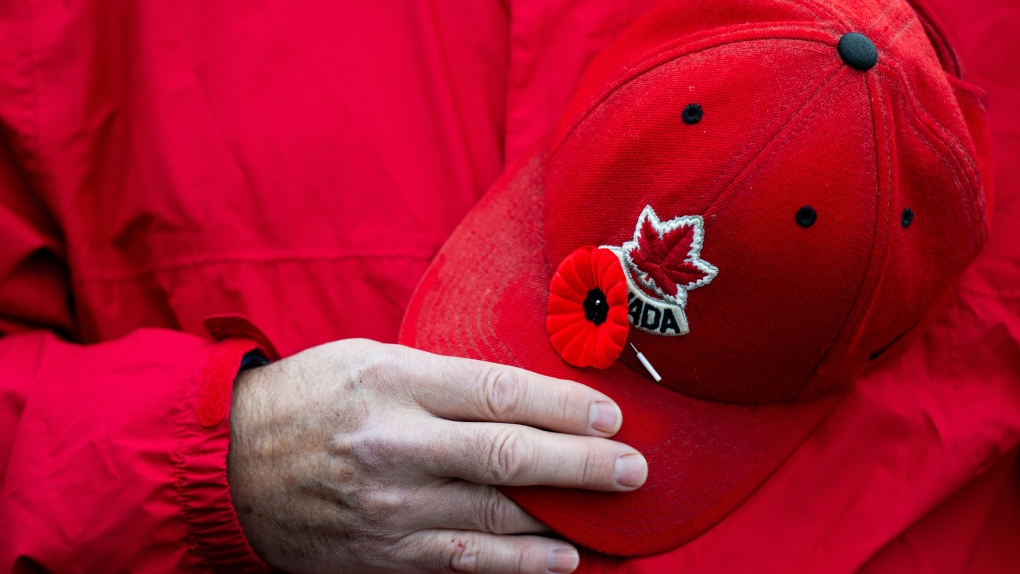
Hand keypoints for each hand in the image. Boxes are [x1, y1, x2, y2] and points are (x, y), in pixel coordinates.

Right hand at [227, 339, 645, 573]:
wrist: (227, 464)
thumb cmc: (307, 398)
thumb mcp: (367, 360)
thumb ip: (440, 376)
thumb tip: (520, 393)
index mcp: (392, 381)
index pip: (497, 392)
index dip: (562, 406)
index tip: (608, 414)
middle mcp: (394, 444)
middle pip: (507, 455)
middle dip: (580, 462)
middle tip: (633, 467)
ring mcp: (388, 505)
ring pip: (495, 514)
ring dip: (562, 514)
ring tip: (613, 509)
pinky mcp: (382, 553)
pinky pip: (464, 561)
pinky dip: (519, 564)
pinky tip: (562, 558)